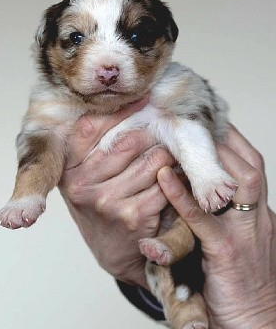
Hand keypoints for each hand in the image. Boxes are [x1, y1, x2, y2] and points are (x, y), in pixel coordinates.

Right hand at [58, 96, 174, 288]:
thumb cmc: (100, 202)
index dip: (120, 109)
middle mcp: (83, 186)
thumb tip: (116, 100)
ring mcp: (108, 201)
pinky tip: (178, 173)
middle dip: (151, 132)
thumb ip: (89, 146)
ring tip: (170, 150)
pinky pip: (164, 184)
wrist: (111, 250)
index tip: (143, 96)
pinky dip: (175, 176)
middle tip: (164, 125)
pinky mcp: (134, 215)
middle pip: (127, 141)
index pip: (91, 126)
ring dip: (167, 154)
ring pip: (152, 161)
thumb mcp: (83, 176)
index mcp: (68, 170)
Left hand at [157, 125, 275, 327]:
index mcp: (261, 212)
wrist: (257, 322)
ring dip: (210, 158)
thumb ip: (227, 211)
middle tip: (192, 120)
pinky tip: (166, 176)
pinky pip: (206, 219)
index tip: (207, 121)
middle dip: (222, 139)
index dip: (230, 140)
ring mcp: (247, 233)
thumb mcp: (240, 237)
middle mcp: (260, 217)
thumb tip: (202, 185)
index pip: (251, 165)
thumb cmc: (241, 279)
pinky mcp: (229, 253)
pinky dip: (185, 195)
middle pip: (248, 166)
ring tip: (180, 137)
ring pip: (238, 183)